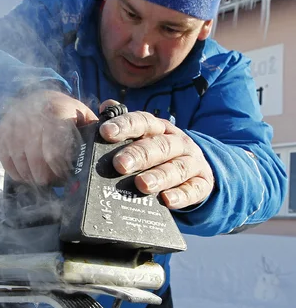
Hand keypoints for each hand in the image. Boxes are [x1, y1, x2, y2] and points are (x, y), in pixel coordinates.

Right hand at [0, 90, 97, 183]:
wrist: (36, 97)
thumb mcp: (84, 117)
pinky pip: (6, 163)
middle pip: (36, 160)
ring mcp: (11, 125)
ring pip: (20, 163)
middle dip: (47, 177)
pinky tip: (29, 173)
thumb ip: (96, 133)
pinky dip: (18, 173)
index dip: (61, 169)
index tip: (68, 177)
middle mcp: (30, 115)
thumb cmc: (65, 113)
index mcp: (55, 110)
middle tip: (56, 182)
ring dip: (33, 177)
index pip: (54, 149)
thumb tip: (109, 152)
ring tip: (44, 179)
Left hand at [97, 99, 214, 209]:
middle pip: (159, 145)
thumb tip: (104, 106)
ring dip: (159, 176)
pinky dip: (181, 196)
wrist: (193, 169)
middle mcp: (177, 142)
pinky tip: (167, 201)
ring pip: (176, 167)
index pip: (142, 121)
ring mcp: (192, 162)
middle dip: (139, 154)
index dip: (124, 125)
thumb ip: (122, 124)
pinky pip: (194, 189)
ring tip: (142, 185)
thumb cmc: (156, 152)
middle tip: (120, 164)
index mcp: (158, 128)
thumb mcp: (142, 137)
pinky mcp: (202, 183)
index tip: (106, 132)